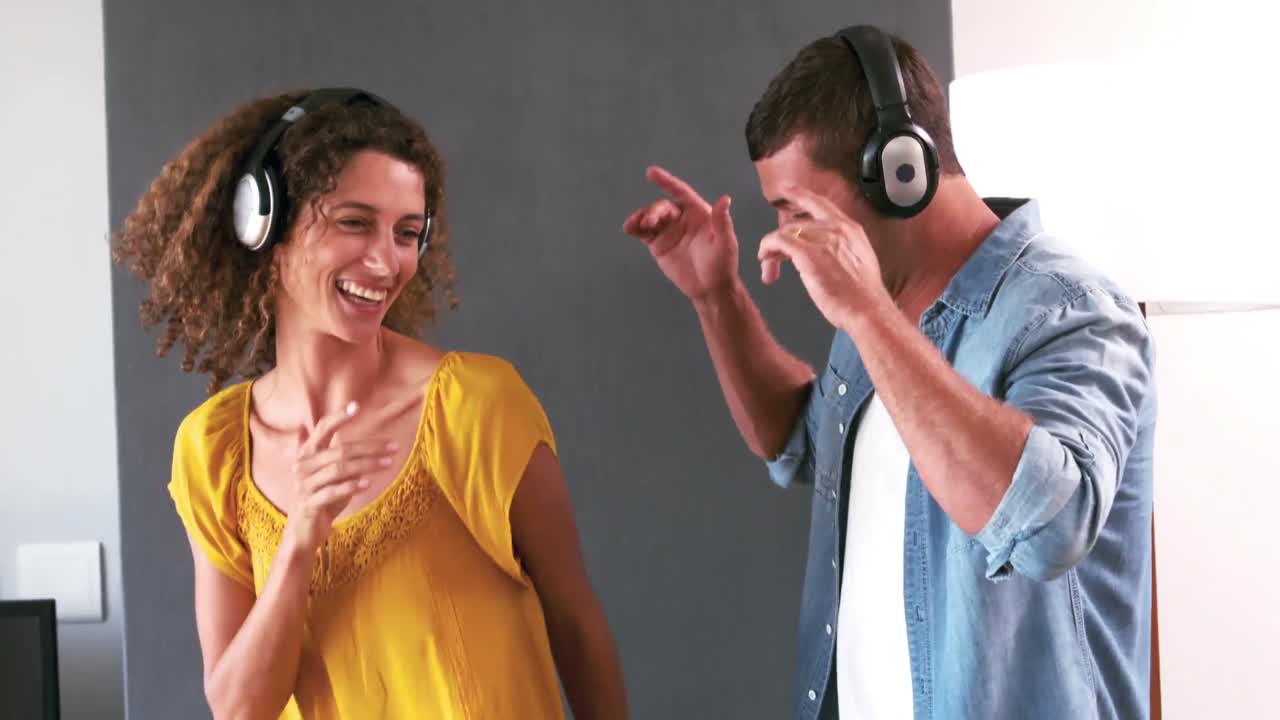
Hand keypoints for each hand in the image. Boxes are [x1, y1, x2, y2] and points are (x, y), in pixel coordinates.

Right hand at [282, 402, 399, 552]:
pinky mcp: (308, 504)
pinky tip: (367, 484)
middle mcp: (302, 466)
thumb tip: (372, 446)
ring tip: (388, 463)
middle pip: (340, 450)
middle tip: (394, 447)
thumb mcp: (333, 475)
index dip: (338, 417)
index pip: (321, 429)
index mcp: (308, 454)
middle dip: (370, 447)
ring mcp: (304, 485)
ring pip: (338, 469)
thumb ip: (343, 457)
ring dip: (367, 465)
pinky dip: (351, 487)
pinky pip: (331, 492)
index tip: (356, 407)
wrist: (304, 531)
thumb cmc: (322, 498)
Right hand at [622, 166, 738, 301]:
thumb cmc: (722, 264)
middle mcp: (681, 218)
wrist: (710, 288)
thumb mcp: (725, 243)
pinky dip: (635, 228)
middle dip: (653, 211)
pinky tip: (629, 228)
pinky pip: (643, 233)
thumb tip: (725, 199)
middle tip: (648, 222)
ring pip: (650, 217)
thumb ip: (722, 222)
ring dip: (641, 218)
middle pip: (662, 207)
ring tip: (633, 225)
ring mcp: (668, 231)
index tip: (651, 172)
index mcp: (698, 212)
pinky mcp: (658, 244)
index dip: (666, 182)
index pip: (680, 192)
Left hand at [757, 184, 888, 328]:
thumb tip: (824, 253)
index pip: (820, 204)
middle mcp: (837, 229)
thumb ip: (842, 249)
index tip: (787, 189)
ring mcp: (823, 239)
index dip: (800, 195)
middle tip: (769, 254)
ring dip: (772, 250)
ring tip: (767, 267)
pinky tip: (765, 260)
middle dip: (781, 240)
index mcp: (850, 229)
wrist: (867, 310)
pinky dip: (768, 248)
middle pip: (797, 223)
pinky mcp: (809, 254)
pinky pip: (779, 241)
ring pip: (785, 232)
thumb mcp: (859, 261)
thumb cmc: (863, 296)